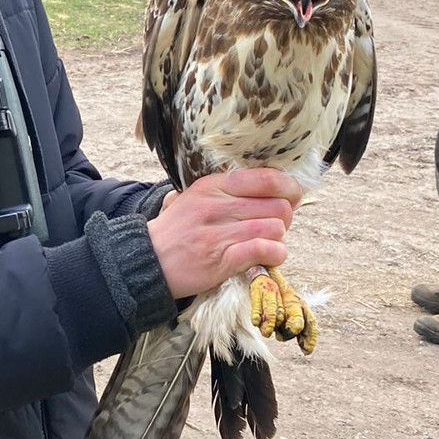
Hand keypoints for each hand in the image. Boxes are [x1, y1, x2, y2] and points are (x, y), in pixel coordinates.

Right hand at [147, 168, 301, 299]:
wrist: (148, 261)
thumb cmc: (176, 231)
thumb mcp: (195, 198)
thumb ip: (226, 191)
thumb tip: (267, 187)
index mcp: (213, 185)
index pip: (266, 178)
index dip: (289, 188)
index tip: (290, 198)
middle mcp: (218, 205)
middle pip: (278, 205)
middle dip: (285, 218)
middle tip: (275, 226)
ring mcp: (220, 233)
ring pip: (275, 227)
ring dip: (278, 238)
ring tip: (267, 243)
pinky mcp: (222, 259)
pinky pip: (265, 250)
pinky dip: (275, 255)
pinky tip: (268, 257)